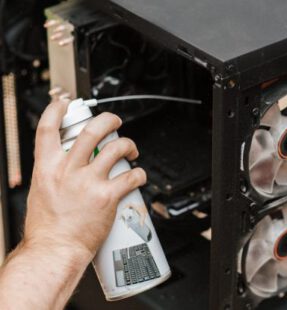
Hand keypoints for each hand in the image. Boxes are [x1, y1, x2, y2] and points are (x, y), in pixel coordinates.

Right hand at [24, 99, 146, 259]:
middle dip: (108, 120)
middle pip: (91, 130)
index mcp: (46, 168)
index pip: (47, 129)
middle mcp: (67, 170)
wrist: (54, 251)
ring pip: (116, 148)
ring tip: (131, 151)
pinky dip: (140, 174)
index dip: (57, 110)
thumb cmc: (47, 229)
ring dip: (129, 146)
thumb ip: (54, 175)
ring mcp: (88, 182)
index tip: (65, 103)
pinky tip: (139, 177)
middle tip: (115, 123)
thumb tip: (65, 167)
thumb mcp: (41, 192)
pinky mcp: (107, 196)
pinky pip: (131, 177)